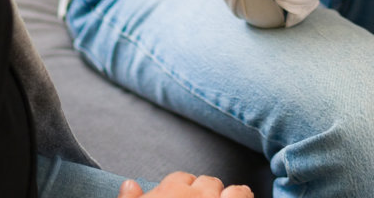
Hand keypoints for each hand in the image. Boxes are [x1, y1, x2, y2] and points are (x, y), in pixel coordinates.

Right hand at [117, 172, 255, 197]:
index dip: (183, 188)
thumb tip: (130, 185)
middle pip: (208, 182)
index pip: (180, 178)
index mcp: (169, 194)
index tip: (183, 197)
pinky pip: (243, 197)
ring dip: (232, 195)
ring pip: (233, 191)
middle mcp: (197, 196)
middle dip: (207, 192)